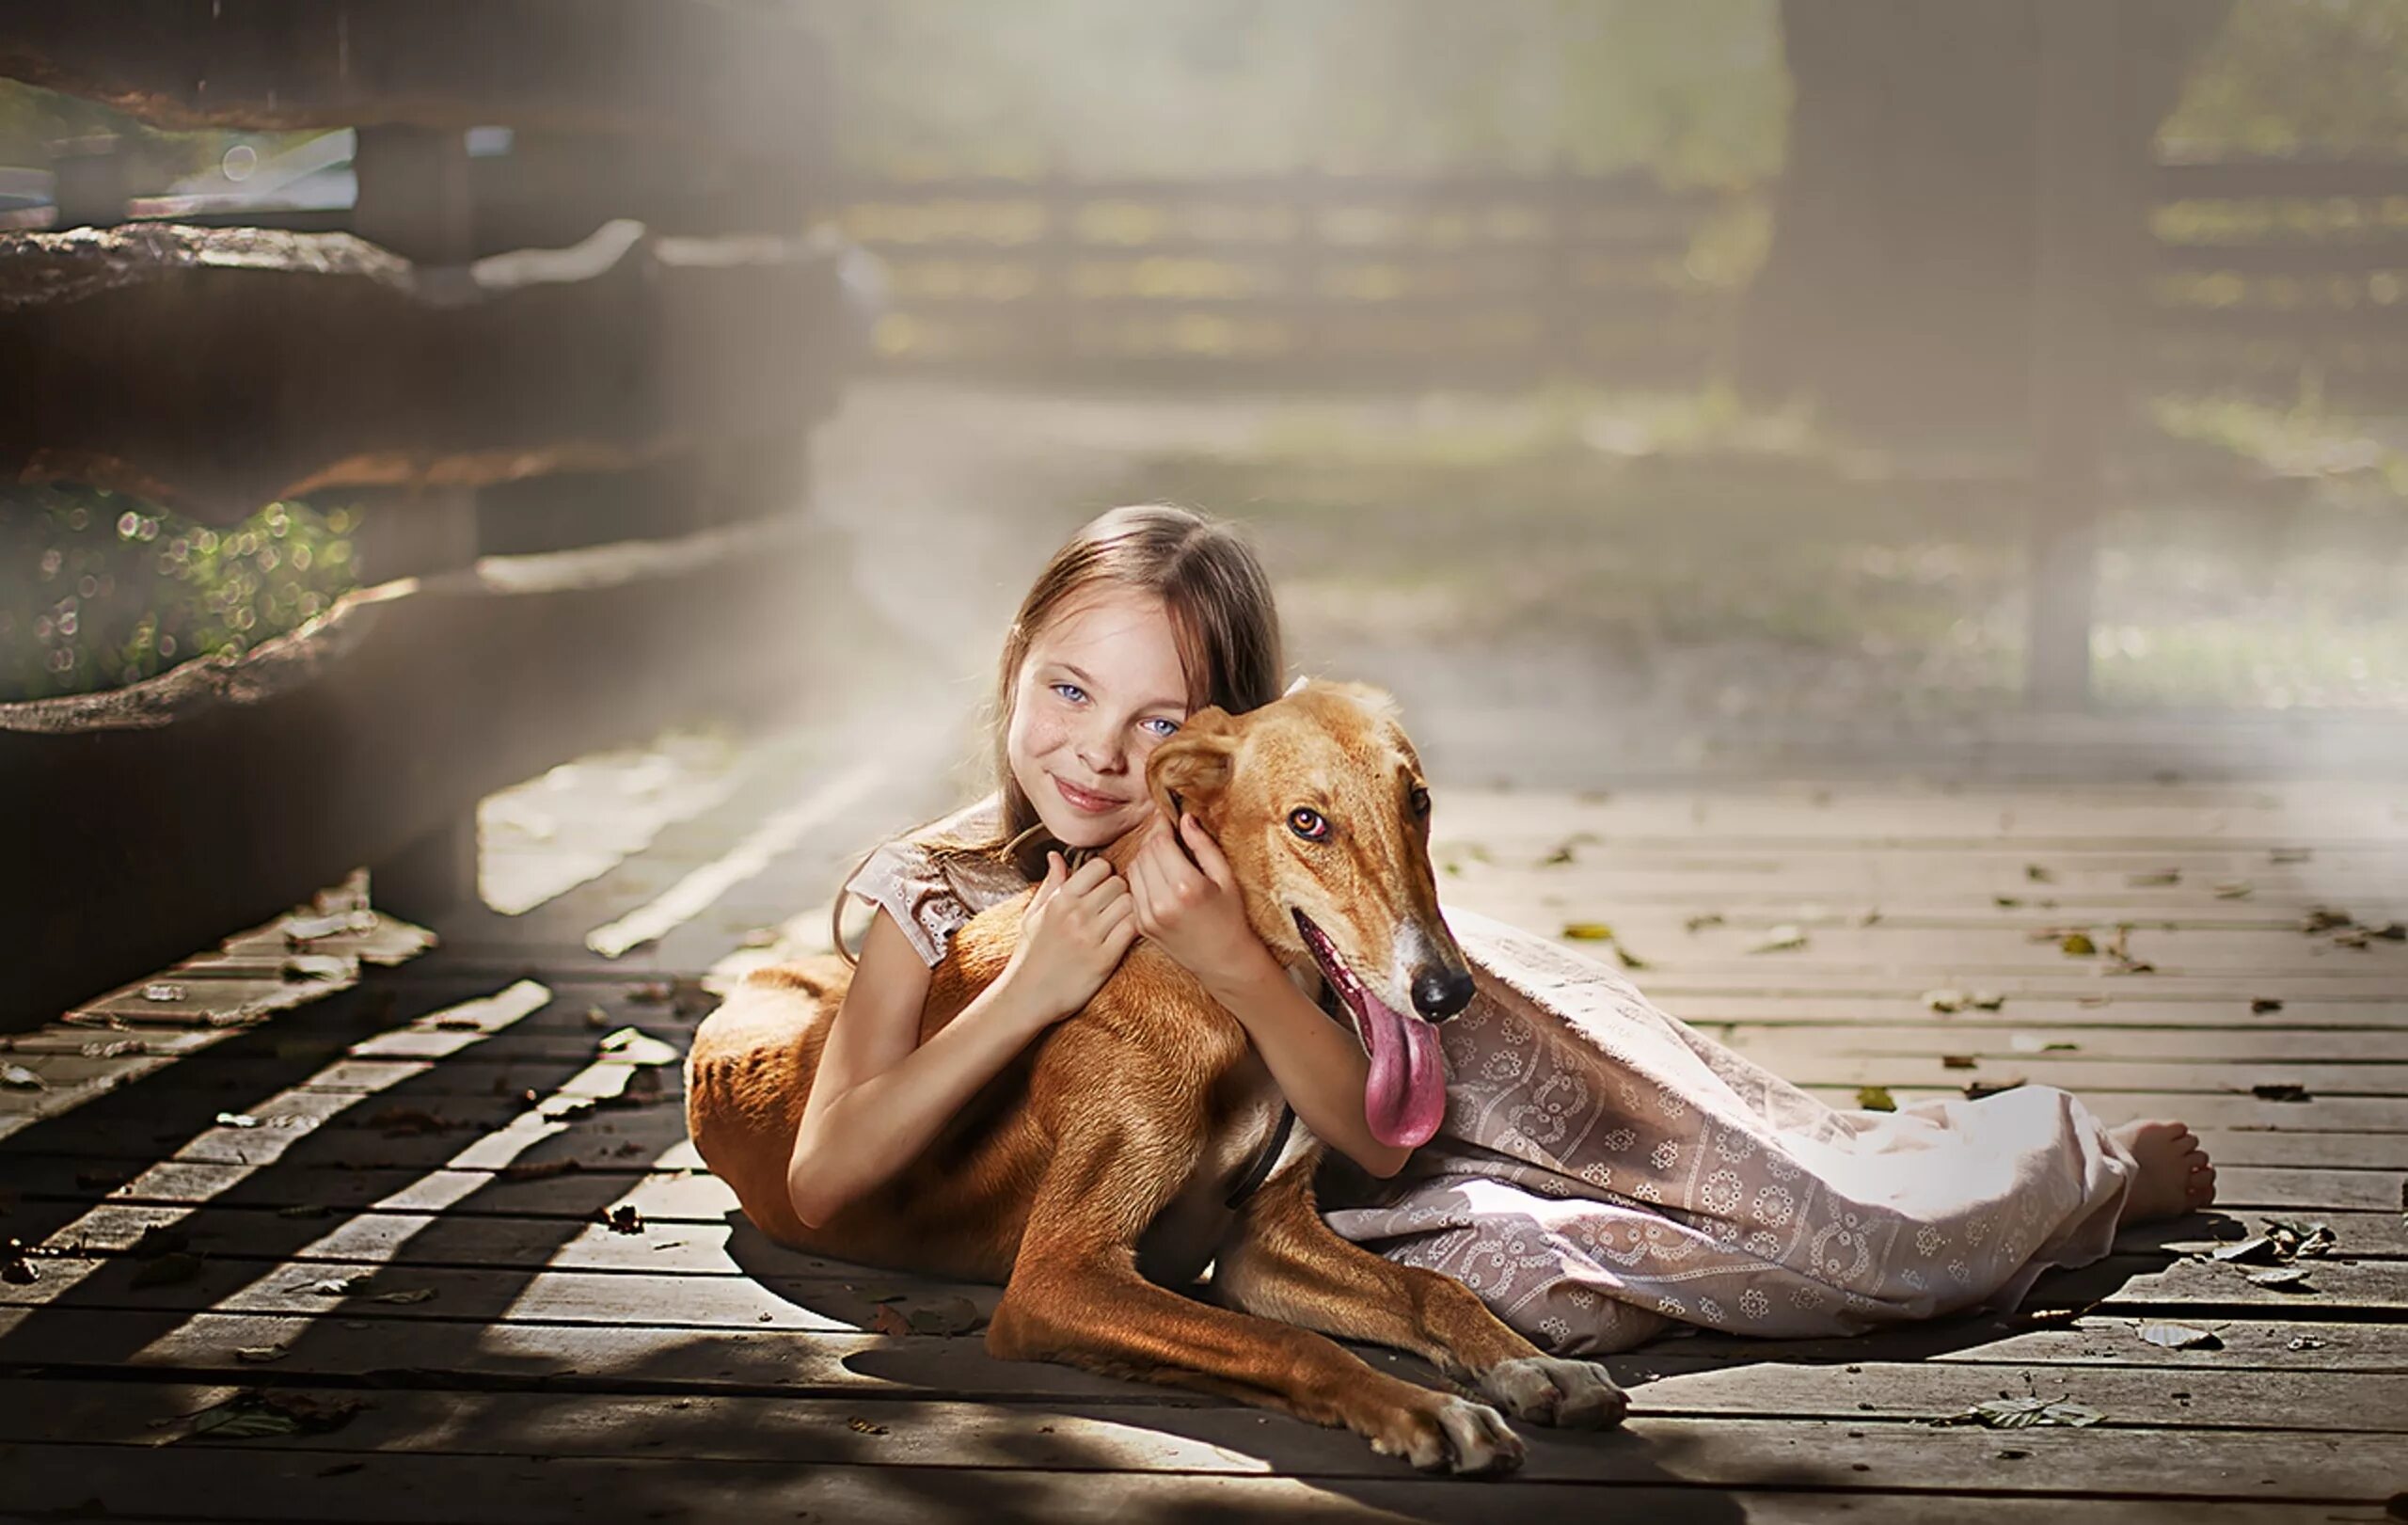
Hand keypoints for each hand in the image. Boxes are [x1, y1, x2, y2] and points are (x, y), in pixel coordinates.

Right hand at [1001, 851, 1137, 1024]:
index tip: (1104, 889)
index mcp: (1060, 900)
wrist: (1027, 997)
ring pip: (1130, 903)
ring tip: (1121, 922)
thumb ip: (1050, 883)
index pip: (1099, 866)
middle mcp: (1075, 914)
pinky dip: (1134, 929)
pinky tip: (1126, 937)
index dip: (1106, 875)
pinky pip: (1133, 929)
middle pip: (1119, 883)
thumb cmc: (1031, 955)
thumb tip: (1056, 855)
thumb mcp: (1033, 915)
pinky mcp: (1105, 959)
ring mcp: (1090, 936)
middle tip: (1116, 907)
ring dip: (1131, 910)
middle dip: (1121, 892)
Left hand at [1127, 810, 1275, 994]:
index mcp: (1186, 887)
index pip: (1160, 842)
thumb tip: (1185, 819)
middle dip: (1154, 839)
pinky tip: (1159, 878)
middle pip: (1144, 853)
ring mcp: (1148, 916)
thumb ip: (1203, 846)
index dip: (1161, 825)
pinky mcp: (1141, 925)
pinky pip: (1133, 889)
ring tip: (1165, 856)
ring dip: (1145, 856)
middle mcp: (1162, 902)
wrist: (1223, 961)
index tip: (1167, 817)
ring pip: (1133, 868)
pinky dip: (1142, 877)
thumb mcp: (1226, 878)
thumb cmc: (1230, 918)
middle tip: (1168, 834)